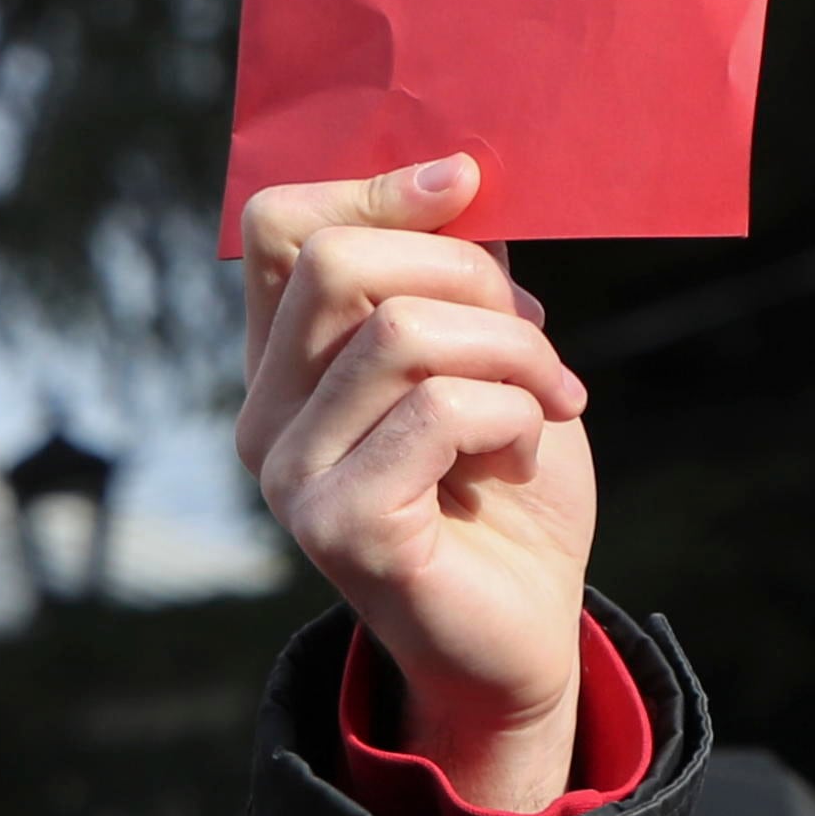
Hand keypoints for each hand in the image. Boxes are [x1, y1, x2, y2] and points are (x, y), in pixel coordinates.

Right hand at [236, 154, 596, 815]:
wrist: (523, 632)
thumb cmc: (505, 489)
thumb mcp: (489, 354)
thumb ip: (455, 278)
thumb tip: (458, 182)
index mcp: (285, 368)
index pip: (280, 226)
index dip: (377, 188)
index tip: (469, 189)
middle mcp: (263, 420)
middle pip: (338, 262)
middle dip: (468, 272)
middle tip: (534, 332)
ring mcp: (290, 477)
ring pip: (398, 332)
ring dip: (513, 350)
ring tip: (550, 398)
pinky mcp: (338, 528)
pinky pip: (437, 412)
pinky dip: (513, 416)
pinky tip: (524, 455)